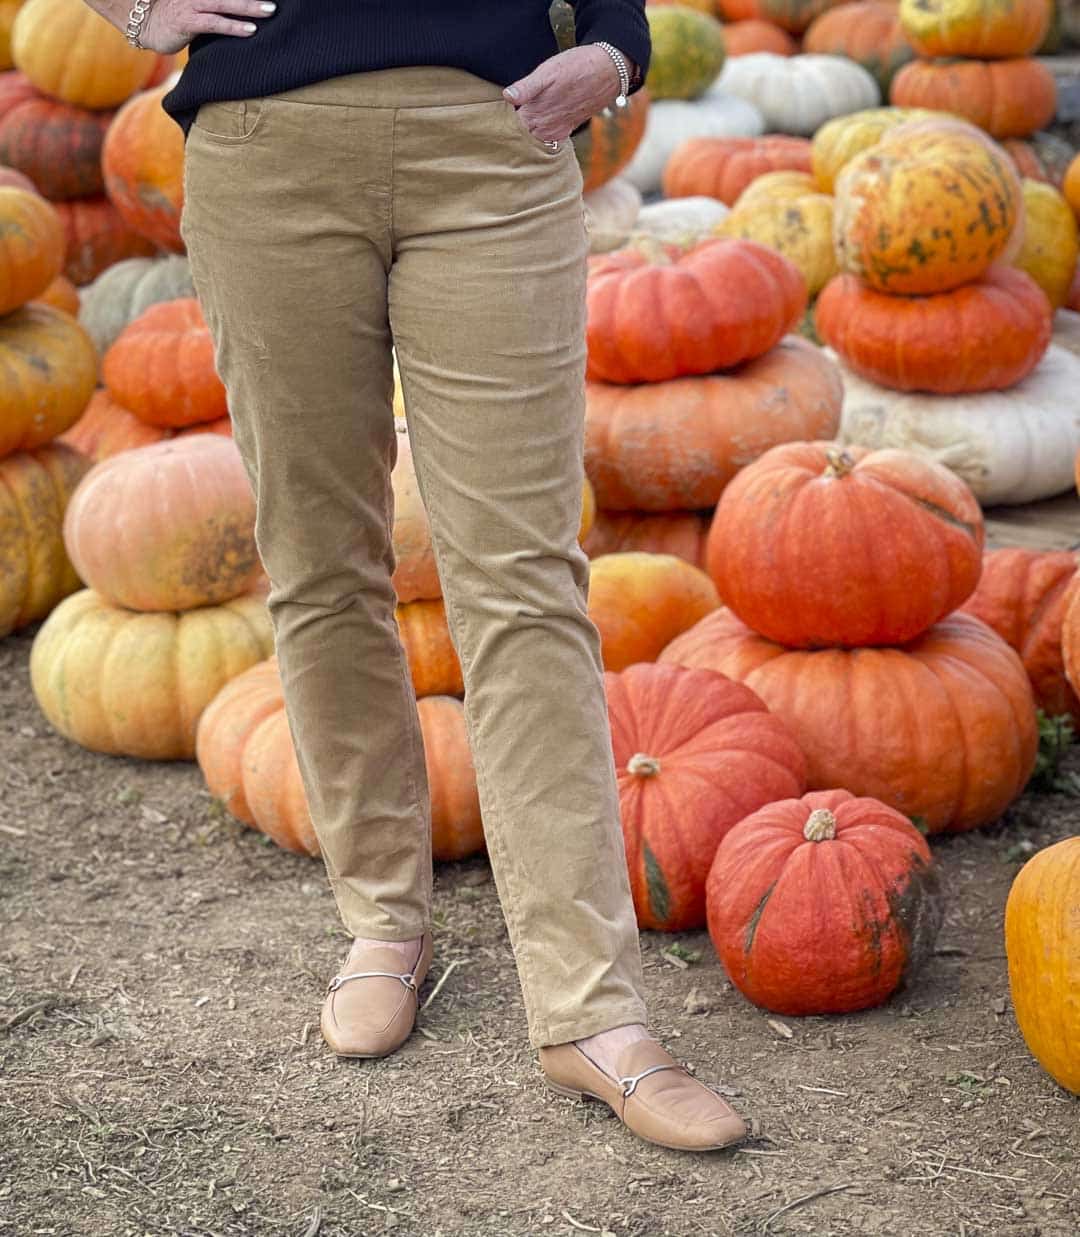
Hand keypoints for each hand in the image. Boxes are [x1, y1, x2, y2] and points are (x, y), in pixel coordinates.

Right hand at [138, 0, 276, 53]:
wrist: (142, 23)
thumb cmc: (174, 15)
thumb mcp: (197, 5)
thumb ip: (217, 5)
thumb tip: (242, 9)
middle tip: (275, 0)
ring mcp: (192, 4)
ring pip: (225, 3)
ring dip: (249, 7)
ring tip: (270, 10)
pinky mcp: (187, 21)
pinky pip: (214, 22)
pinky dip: (233, 26)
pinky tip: (250, 30)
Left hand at [503, 45, 626, 143]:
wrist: (607, 72)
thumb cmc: (576, 68)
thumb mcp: (547, 72)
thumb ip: (526, 88)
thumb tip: (507, 96)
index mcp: (534, 116)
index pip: (510, 127)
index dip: (503, 121)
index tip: (498, 116)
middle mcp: (545, 129)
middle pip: (520, 135)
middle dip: (514, 128)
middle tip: (506, 118)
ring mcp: (556, 131)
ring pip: (534, 137)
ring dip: (528, 131)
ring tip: (525, 115)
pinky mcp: (567, 129)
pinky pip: (549, 138)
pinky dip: (542, 133)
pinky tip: (541, 121)